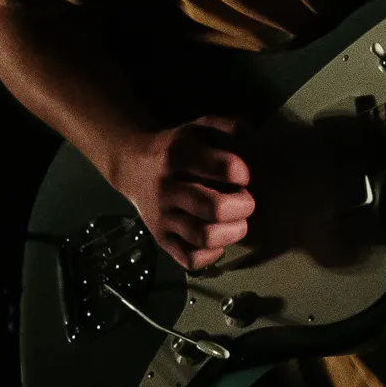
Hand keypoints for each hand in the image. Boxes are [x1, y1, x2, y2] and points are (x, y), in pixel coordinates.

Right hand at [111, 115, 254, 270]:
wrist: (133, 167)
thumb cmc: (178, 148)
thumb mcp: (200, 127)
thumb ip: (229, 127)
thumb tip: (252, 138)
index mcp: (179, 155)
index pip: (223, 167)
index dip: (241, 173)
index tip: (243, 175)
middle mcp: (168, 188)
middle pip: (215, 208)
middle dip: (242, 206)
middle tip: (245, 201)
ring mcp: (163, 217)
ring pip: (204, 237)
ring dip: (232, 232)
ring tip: (236, 222)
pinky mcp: (162, 240)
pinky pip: (191, 259)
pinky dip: (212, 254)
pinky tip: (218, 239)